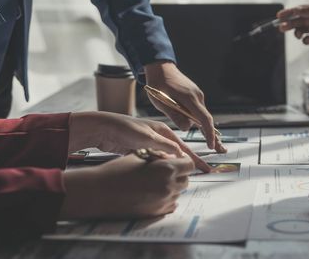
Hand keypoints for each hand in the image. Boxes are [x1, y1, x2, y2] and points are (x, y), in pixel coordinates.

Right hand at [60, 154, 193, 218]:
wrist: (99, 192)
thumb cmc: (117, 171)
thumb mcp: (140, 156)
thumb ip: (159, 157)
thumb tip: (171, 157)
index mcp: (166, 169)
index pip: (189, 164)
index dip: (183, 162)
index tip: (178, 161)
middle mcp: (168, 186)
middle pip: (186, 179)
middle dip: (178, 174)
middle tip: (164, 171)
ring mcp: (163, 201)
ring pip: (178, 192)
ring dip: (172, 186)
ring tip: (154, 182)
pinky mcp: (157, 212)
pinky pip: (171, 204)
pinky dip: (166, 198)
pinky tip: (152, 193)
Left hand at [69, 111, 210, 171]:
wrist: (102, 129)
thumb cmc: (124, 128)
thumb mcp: (147, 137)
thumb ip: (164, 146)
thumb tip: (181, 155)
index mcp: (163, 131)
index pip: (183, 148)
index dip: (195, 159)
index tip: (205, 169)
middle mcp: (158, 137)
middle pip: (177, 154)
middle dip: (188, 165)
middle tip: (200, 175)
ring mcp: (149, 145)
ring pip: (165, 160)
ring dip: (173, 168)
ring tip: (183, 179)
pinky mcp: (139, 152)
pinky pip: (154, 162)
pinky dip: (160, 169)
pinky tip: (163, 177)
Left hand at [144, 61, 225, 152]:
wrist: (161, 68)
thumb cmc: (158, 85)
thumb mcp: (161, 102)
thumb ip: (174, 115)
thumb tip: (187, 128)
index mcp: (190, 98)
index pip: (204, 119)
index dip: (209, 133)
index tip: (211, 145)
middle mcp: (198, 96)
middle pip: (207, 119)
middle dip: (214, 136)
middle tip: (221, 150)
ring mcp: (198, 95)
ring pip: (203, 116)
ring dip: (207, 130)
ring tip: (214, 145)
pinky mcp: (195, 95)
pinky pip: (199, 111)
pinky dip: (202, 122)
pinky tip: (204, 132)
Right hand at [277, 3, 308, 52]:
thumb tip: (298, 9)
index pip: (302, 9)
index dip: (290, 12)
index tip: (280, 15)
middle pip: (301, 20)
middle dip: (291, 23)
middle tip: (281, 27)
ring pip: (304, 29)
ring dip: (298, 32)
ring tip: (296, 35)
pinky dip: (306, 40)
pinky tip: (307, 40)